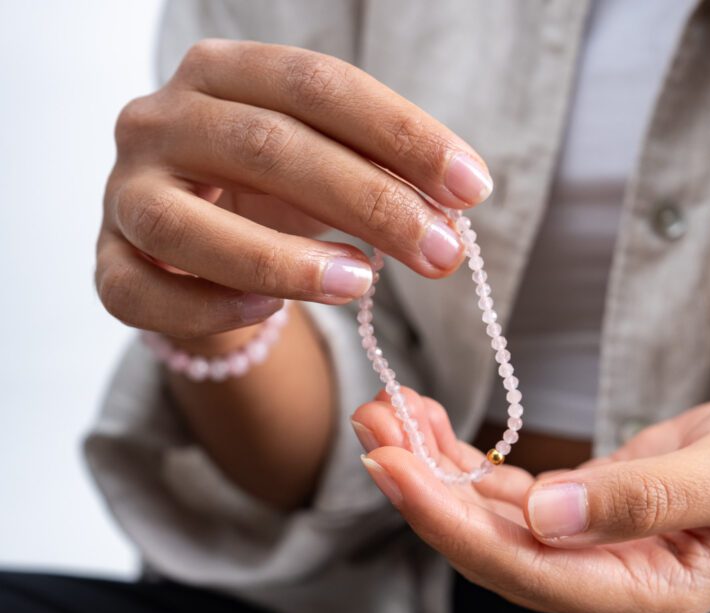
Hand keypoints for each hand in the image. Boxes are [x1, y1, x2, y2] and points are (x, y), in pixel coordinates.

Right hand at [95, 39, 492, 339]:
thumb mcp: (330, 165)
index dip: (401, 134)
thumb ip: (383, 175)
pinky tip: (273, 314)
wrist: (194, 240)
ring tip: (362, 285)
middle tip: (443, 251)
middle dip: (370, 203)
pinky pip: (145, 292)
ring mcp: (125, 192)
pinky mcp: (107, 264)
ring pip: (188, 225)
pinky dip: (212, 307)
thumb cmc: (270, 191)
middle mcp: (161, 119)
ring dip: (285, 260)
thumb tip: (454, 211)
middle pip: (267, 147)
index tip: (472, 186)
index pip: (318, 84)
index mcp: (223, 72)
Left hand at [353, 390, 709, 612]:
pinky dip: (465, 461)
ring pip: (490, 521)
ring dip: (434, 468)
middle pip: (491, 548)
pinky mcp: (581, 519)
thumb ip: (646, 499)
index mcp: (645, 593)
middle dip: (424, 488)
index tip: (392, 466)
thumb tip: (547, 515)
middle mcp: (606, 585)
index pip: (524, 568)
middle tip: (372, 421)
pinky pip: (509, 497)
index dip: (450, 522)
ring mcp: (590, 555)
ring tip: (385, 410)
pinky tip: (428, 425)